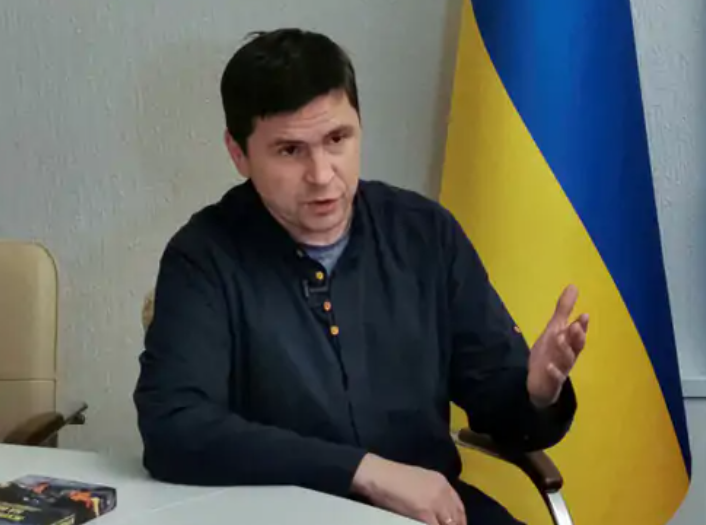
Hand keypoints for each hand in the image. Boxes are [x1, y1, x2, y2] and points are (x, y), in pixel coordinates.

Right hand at [351, 454, 465, 524]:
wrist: (379, 476)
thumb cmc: (394, 478)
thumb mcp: (420, 480)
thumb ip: (432, 494)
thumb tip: (437, 512)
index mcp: (442, 482)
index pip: (459, 507)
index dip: (460, 521)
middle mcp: (442, 491)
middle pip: (457, 518)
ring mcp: (435, 502)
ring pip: (449, 524)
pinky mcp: (425, 513)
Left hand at [527, 284, 588, 407]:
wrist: (541, 382)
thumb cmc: (551, 352)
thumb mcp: (555, 329)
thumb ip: (564, 309)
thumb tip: (573, 286)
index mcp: (569, 343)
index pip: (577, 333)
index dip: (581, 326)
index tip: (584, 315)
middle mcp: (567, 355)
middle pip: (575, 346)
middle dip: (577, 336)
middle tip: (576, 326)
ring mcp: (560, 368)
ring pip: (566, 360)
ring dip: (564, 350)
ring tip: (560, 339)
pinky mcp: (550, 381)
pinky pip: (554, 377)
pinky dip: (553, 372)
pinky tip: (549, 366)